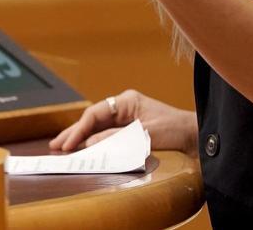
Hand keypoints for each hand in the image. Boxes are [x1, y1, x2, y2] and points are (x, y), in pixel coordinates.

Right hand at [49, 89, 197, 154]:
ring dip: (81, 139)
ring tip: (63, 148)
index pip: (94, 114)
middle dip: (73, 133)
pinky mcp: (131, 132)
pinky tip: (84, 151)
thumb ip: (115, 138)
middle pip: (92, 120)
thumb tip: (88, 143)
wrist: (197, 138)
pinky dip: (95, 144)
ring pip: (97, 129)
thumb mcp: (144, 134)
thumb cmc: (176, 130)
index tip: (67, 145)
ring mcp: (127, 120)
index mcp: (126, 101)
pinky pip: (107, 137)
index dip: (78, 130)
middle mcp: (124, 108)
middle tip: (55, 146)